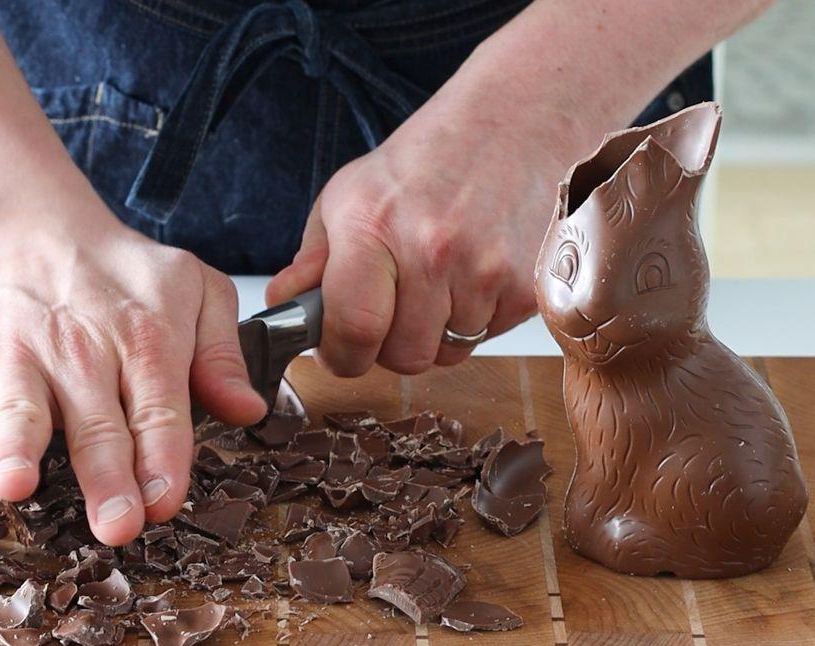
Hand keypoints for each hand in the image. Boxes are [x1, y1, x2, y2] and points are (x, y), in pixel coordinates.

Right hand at [0, 211, 266, 545]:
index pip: (159, 407)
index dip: (164, 457)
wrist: (31, 230)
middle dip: (106, 477)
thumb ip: (223, 354)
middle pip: (97, 423)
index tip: (166, 500)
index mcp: (145, 337)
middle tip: (117, 525)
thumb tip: (248, 409)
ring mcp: (18, 355)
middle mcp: (80, 350)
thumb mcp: (196, 291)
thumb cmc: (121, 276)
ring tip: (16, 487)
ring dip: (17, 450)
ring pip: (21, 410)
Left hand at [266, 73, 576, 375]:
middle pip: (405, 358)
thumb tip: (286, 306)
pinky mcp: (529, 285)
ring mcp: (486, 270)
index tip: (343, 348)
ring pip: (449, 353)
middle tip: (397, 308)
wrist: (518, 119)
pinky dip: (479, 319)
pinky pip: (490, 337)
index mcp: (373, 225)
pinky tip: (476, 273)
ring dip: (439, 332)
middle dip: (393, 346)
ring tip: (442, 279)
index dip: (343, 355)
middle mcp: (431, 250)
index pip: (353, 332)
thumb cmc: (430, 157)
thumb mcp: (351, 194)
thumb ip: (314, 259)